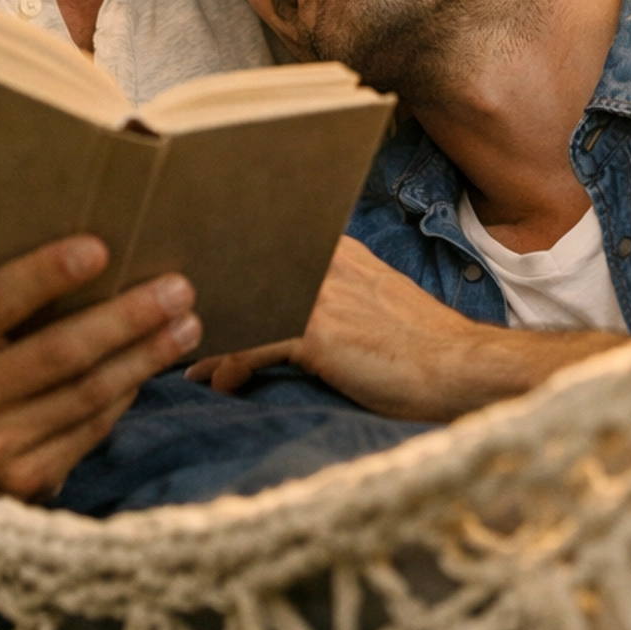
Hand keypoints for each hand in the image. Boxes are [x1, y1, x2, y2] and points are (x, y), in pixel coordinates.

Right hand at [0, 234, 197, 497]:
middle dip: (128, 318)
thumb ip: (4, 309)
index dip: (48, 274)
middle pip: (60, 352)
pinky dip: (125, 394)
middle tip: (178, 289)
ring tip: (185, 326)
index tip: (100, 249)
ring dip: (145, 357)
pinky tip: (148, 369)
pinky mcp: (25, 480)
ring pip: (88, 394)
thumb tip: (98, 262)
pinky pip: (91, 428)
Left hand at [190, 235, 616, 422]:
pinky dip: (230, 367)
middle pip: (244, 270)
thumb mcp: (373, 305)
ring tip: (189, 362)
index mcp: (337, 249)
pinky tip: (220, 386)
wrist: (460, 368)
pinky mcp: (317, 332)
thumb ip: (330, 295)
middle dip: (209, 299)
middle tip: (171, 322)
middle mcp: (323, 261)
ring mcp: (318, 294)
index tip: (195, 287)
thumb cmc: (417, 347)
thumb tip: (281, 312)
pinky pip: (252, 345)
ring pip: (241, 306)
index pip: (266, 243)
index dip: (227, 264)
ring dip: (210, 337)